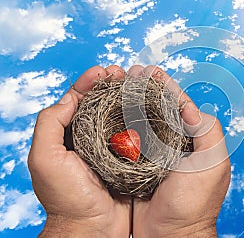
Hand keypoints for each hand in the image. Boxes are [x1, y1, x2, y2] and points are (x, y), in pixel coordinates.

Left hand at [28, 65, 131, 236]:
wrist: (93, 229)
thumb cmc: (66, 198)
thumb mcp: (45, 159)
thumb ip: (49, 124)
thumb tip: (70, 99)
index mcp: (69, 136)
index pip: (78, 100)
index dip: (89, 82)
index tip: (104, 71)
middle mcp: (90, 139)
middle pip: (102, 104)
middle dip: (112, 85)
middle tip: (124, 73)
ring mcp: (111, 148)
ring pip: (121, 116)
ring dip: (129, 97)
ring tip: (139, 83)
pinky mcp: (129, 159)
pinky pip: (137, 134)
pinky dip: (142, 119)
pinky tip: (149, 108)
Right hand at [129, 66, 230, 237]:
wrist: (170, 236)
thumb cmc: (195, 203)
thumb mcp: (212, 165)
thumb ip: (208, 133)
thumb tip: (189, 107)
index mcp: (192, 141)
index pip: (178, 106)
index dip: (165, 87)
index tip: (152, 71)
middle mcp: (172, 145)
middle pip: (157, 110)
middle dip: (144, 90)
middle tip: (129, 73)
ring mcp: (152, 156)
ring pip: (140, 123)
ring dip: (129, 103)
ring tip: (116, 85)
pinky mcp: (133, 168)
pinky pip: (125, 142)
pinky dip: (118, 126)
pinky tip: (108, 113)